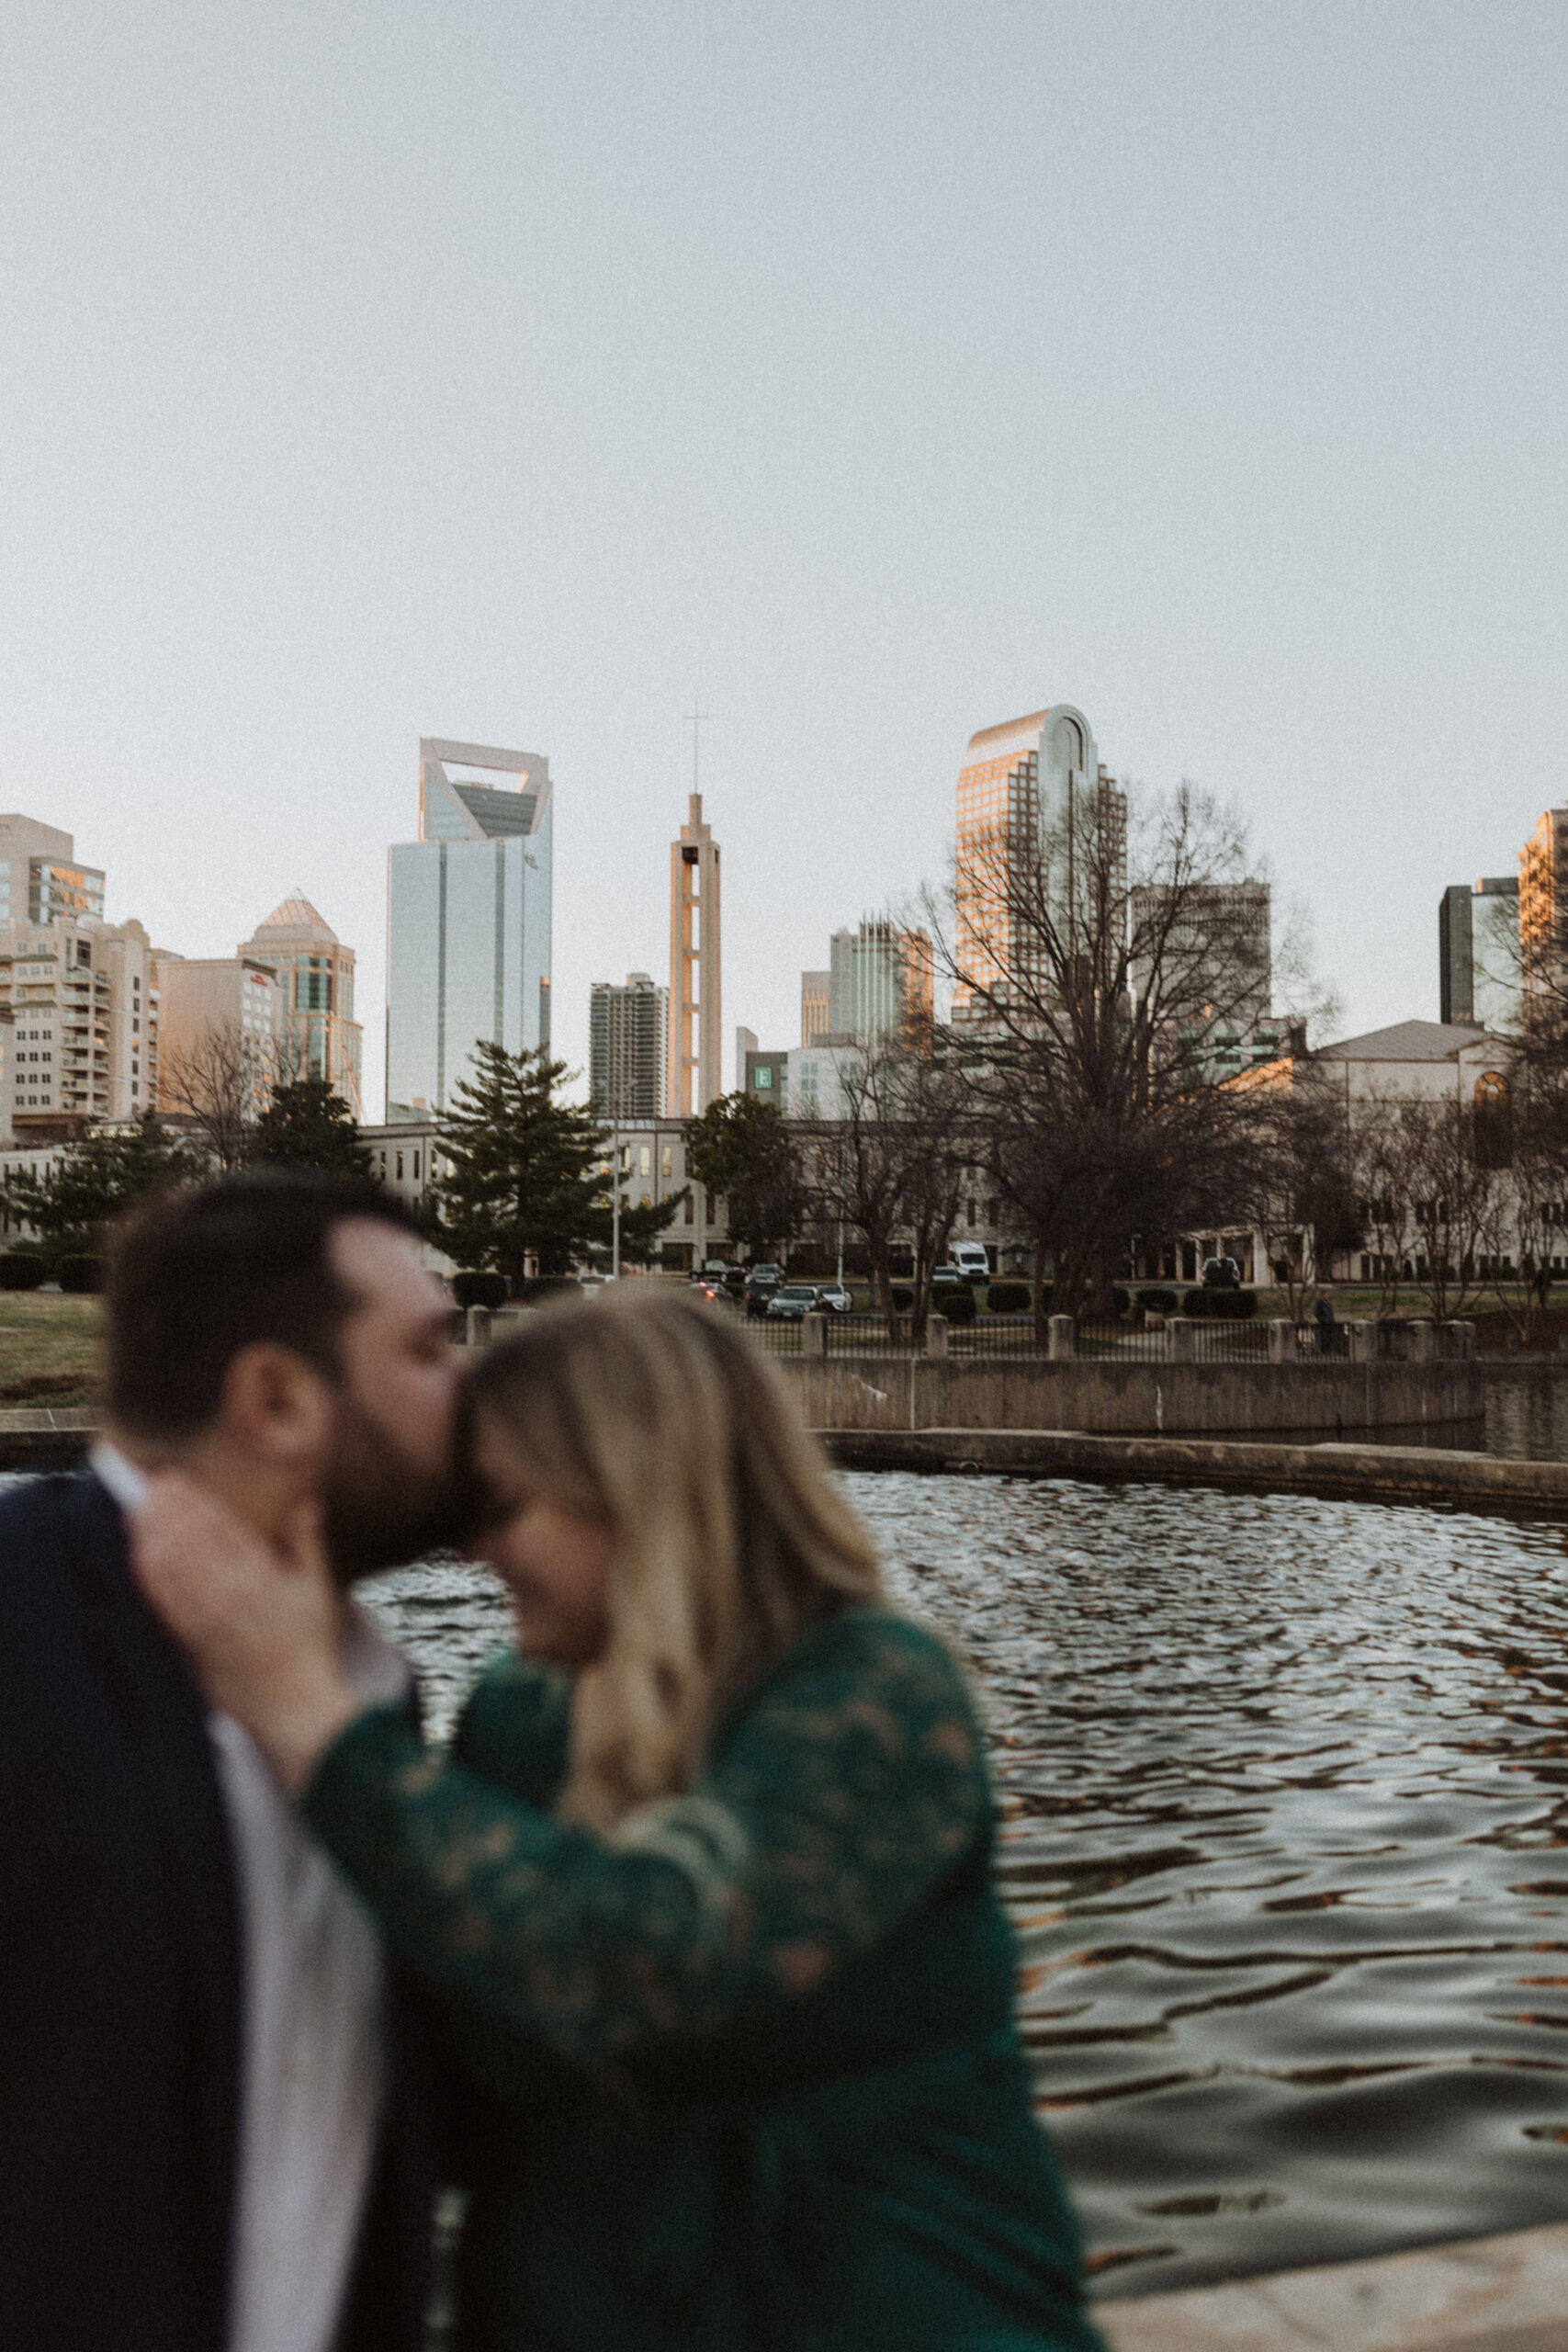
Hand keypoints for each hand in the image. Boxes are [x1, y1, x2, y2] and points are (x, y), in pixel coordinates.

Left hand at [129, 1474, 362, 1790]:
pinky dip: (152, 1580)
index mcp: (264, 1576)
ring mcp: (211, 1619)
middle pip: (196, 1543)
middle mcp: (234, 1593)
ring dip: (154, 1537)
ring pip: (177, 1569)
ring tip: (137, 1512)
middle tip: (151, 1486)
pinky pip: (168, 1606)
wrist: (293, 1705)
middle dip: (170, 1512)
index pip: (225, 1529)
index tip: (179, 1480)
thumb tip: (306, 1503)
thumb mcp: (317, 1590)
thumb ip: (307, 1544)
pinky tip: (139, 1560)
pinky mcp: (194, 1644)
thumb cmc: (309, 1648)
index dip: (198, 1503)